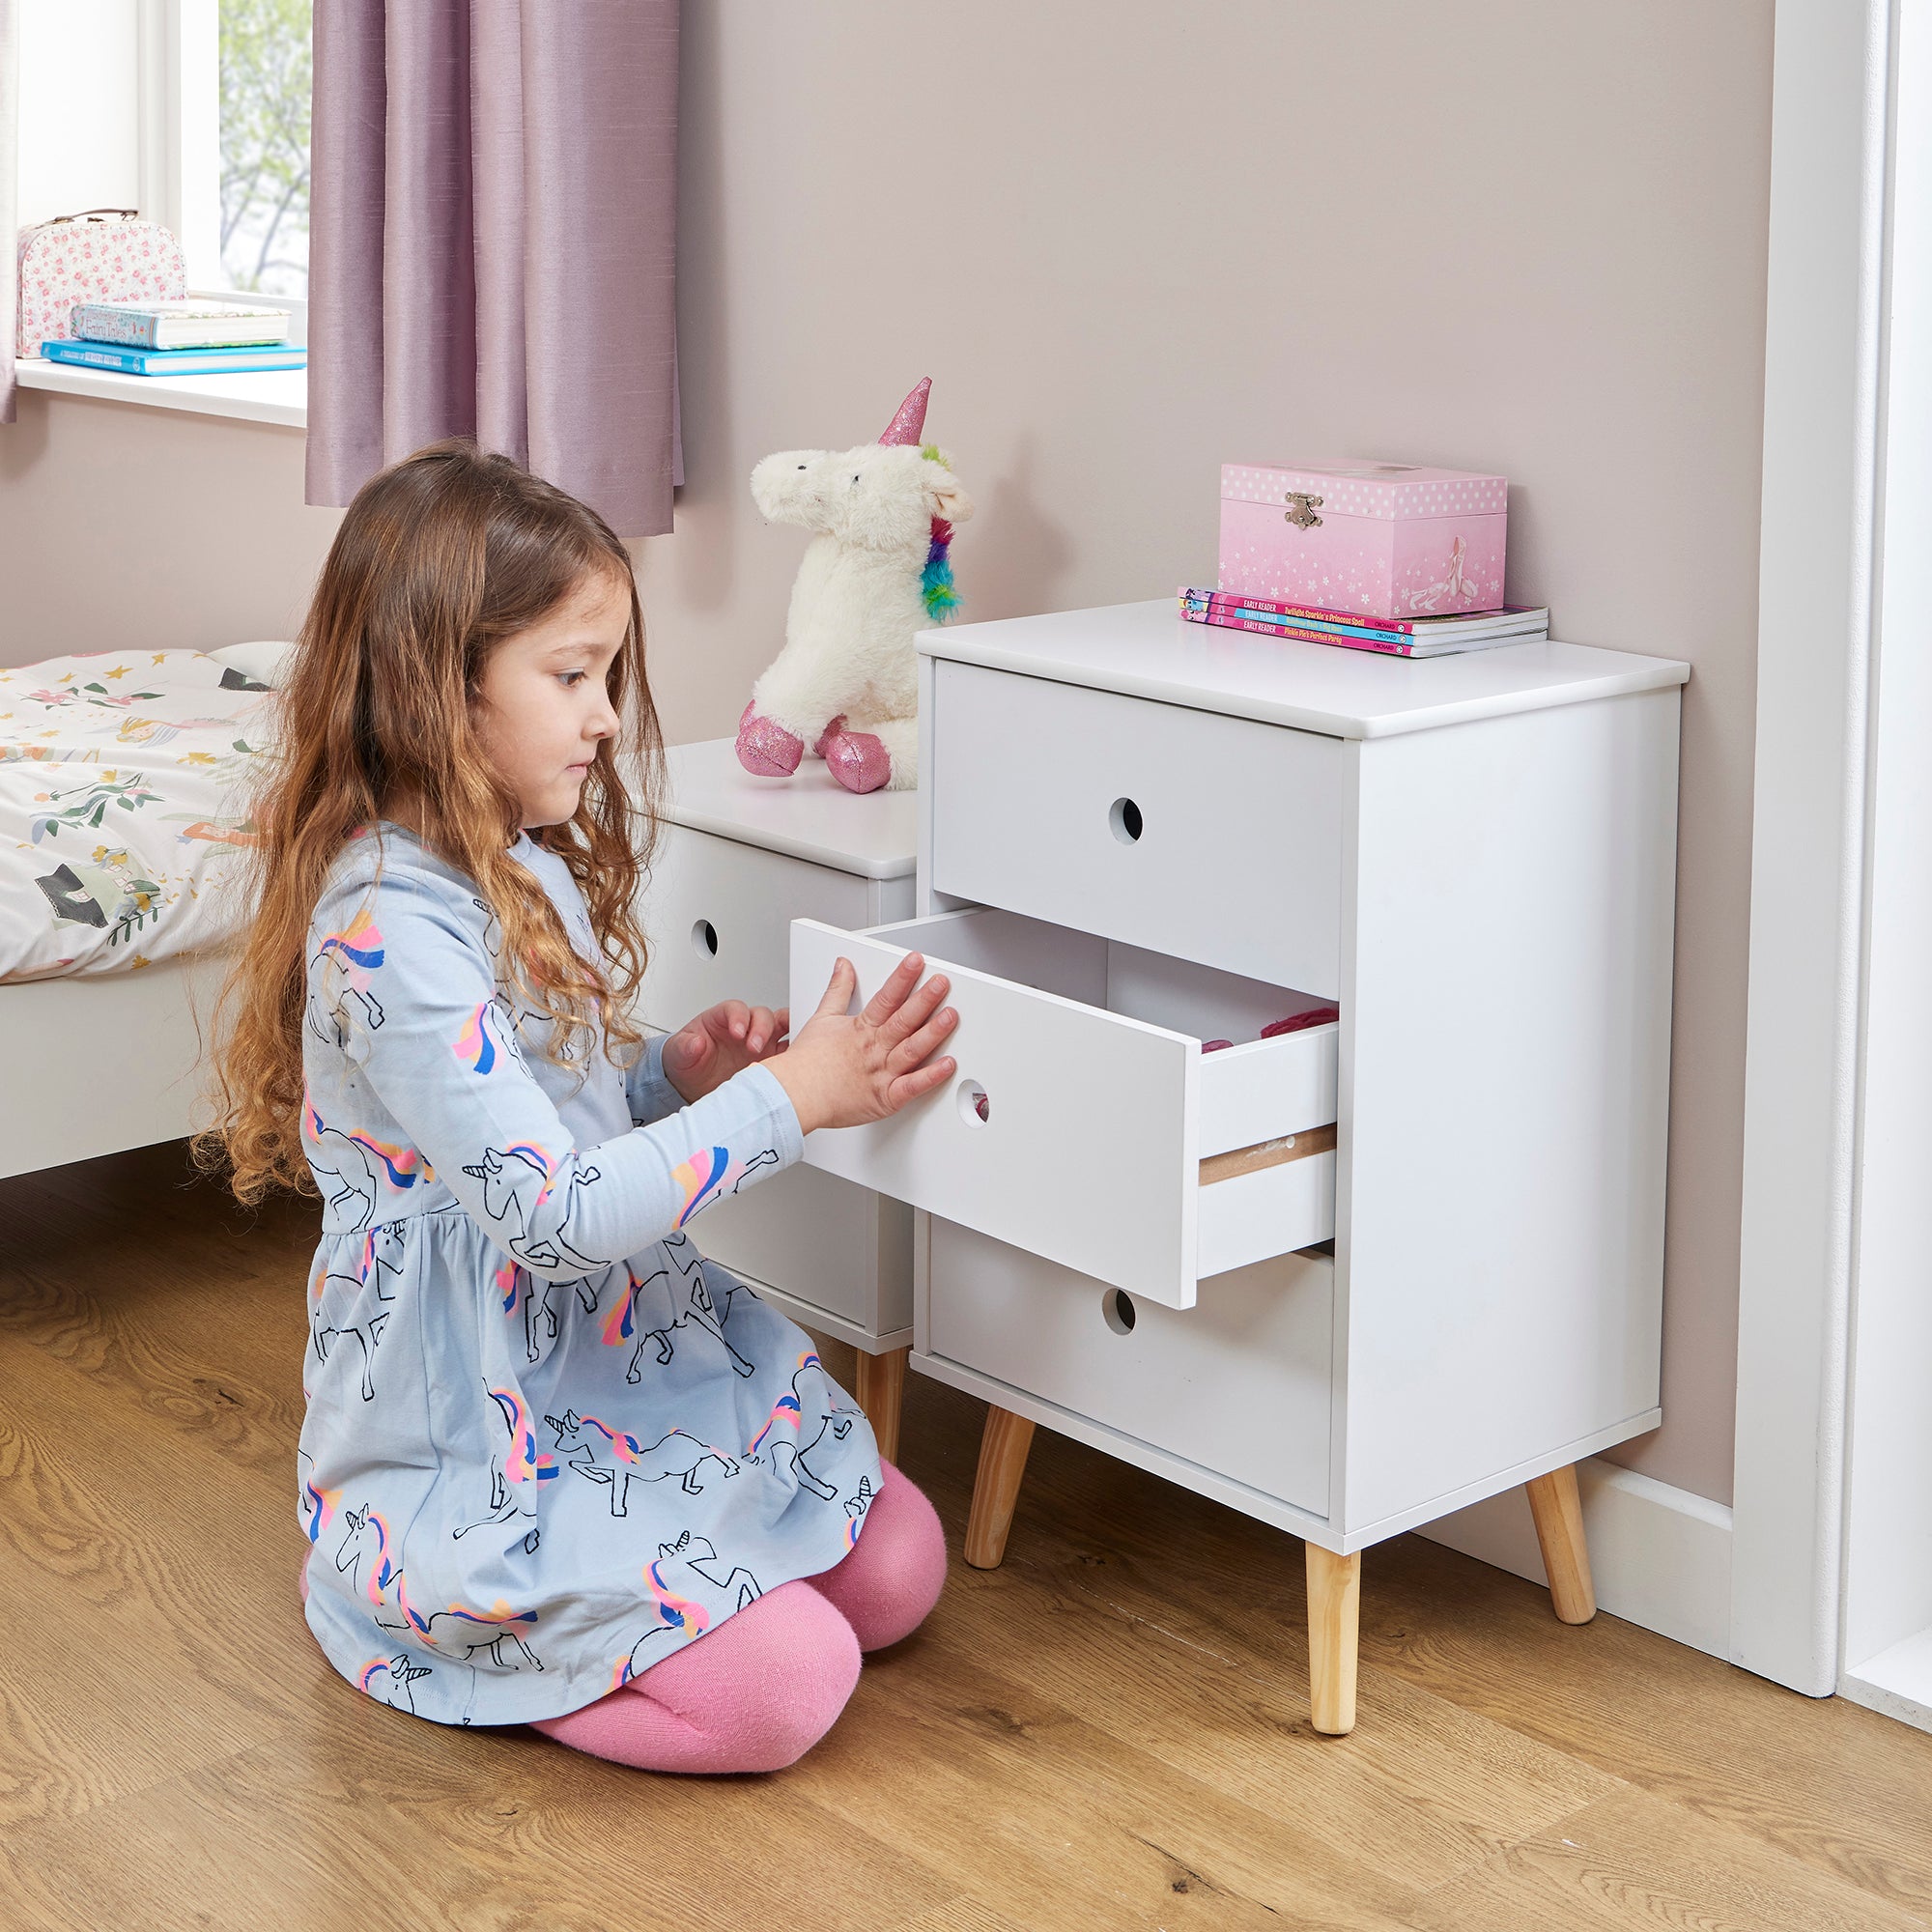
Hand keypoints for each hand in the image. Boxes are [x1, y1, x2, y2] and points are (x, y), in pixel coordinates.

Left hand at [662, 1000, 789, 1104]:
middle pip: (763, 1015)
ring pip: (783, 1028)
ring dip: (786, 1036)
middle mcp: (746, 1027)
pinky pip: (790, 1052)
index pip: (736, 1009)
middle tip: (755, 1047)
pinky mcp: (773, 1059)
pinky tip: (795, 1063)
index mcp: (724, 1019)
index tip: (737, 1032)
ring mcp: (762, 1043)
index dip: (739, 1017)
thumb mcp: (678, 1054)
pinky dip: (796, 1054)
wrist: (695, 1087)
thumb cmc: (689, 1062)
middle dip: (763, 1029)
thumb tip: (695, 1043)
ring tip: (783, 1051)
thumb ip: (685, 1046)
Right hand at [764, 953, 957, 1134]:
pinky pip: (911, 1087)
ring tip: (950, 1017)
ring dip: (932, 1032)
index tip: (917, 962)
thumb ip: (838, 990)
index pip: (886, 998)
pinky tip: (947, 1065)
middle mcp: (874, 1049)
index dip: (902, 978)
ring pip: (911, 1049)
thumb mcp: (822, 1017)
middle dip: (924, 1000)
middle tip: (942, 983)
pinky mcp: (885, 1098)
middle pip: (903, 1020)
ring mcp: (881, 1073)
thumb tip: (843, 966)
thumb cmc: (807, 1063)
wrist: (794, 1095)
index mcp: (861, 1029)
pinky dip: (930, 1077)